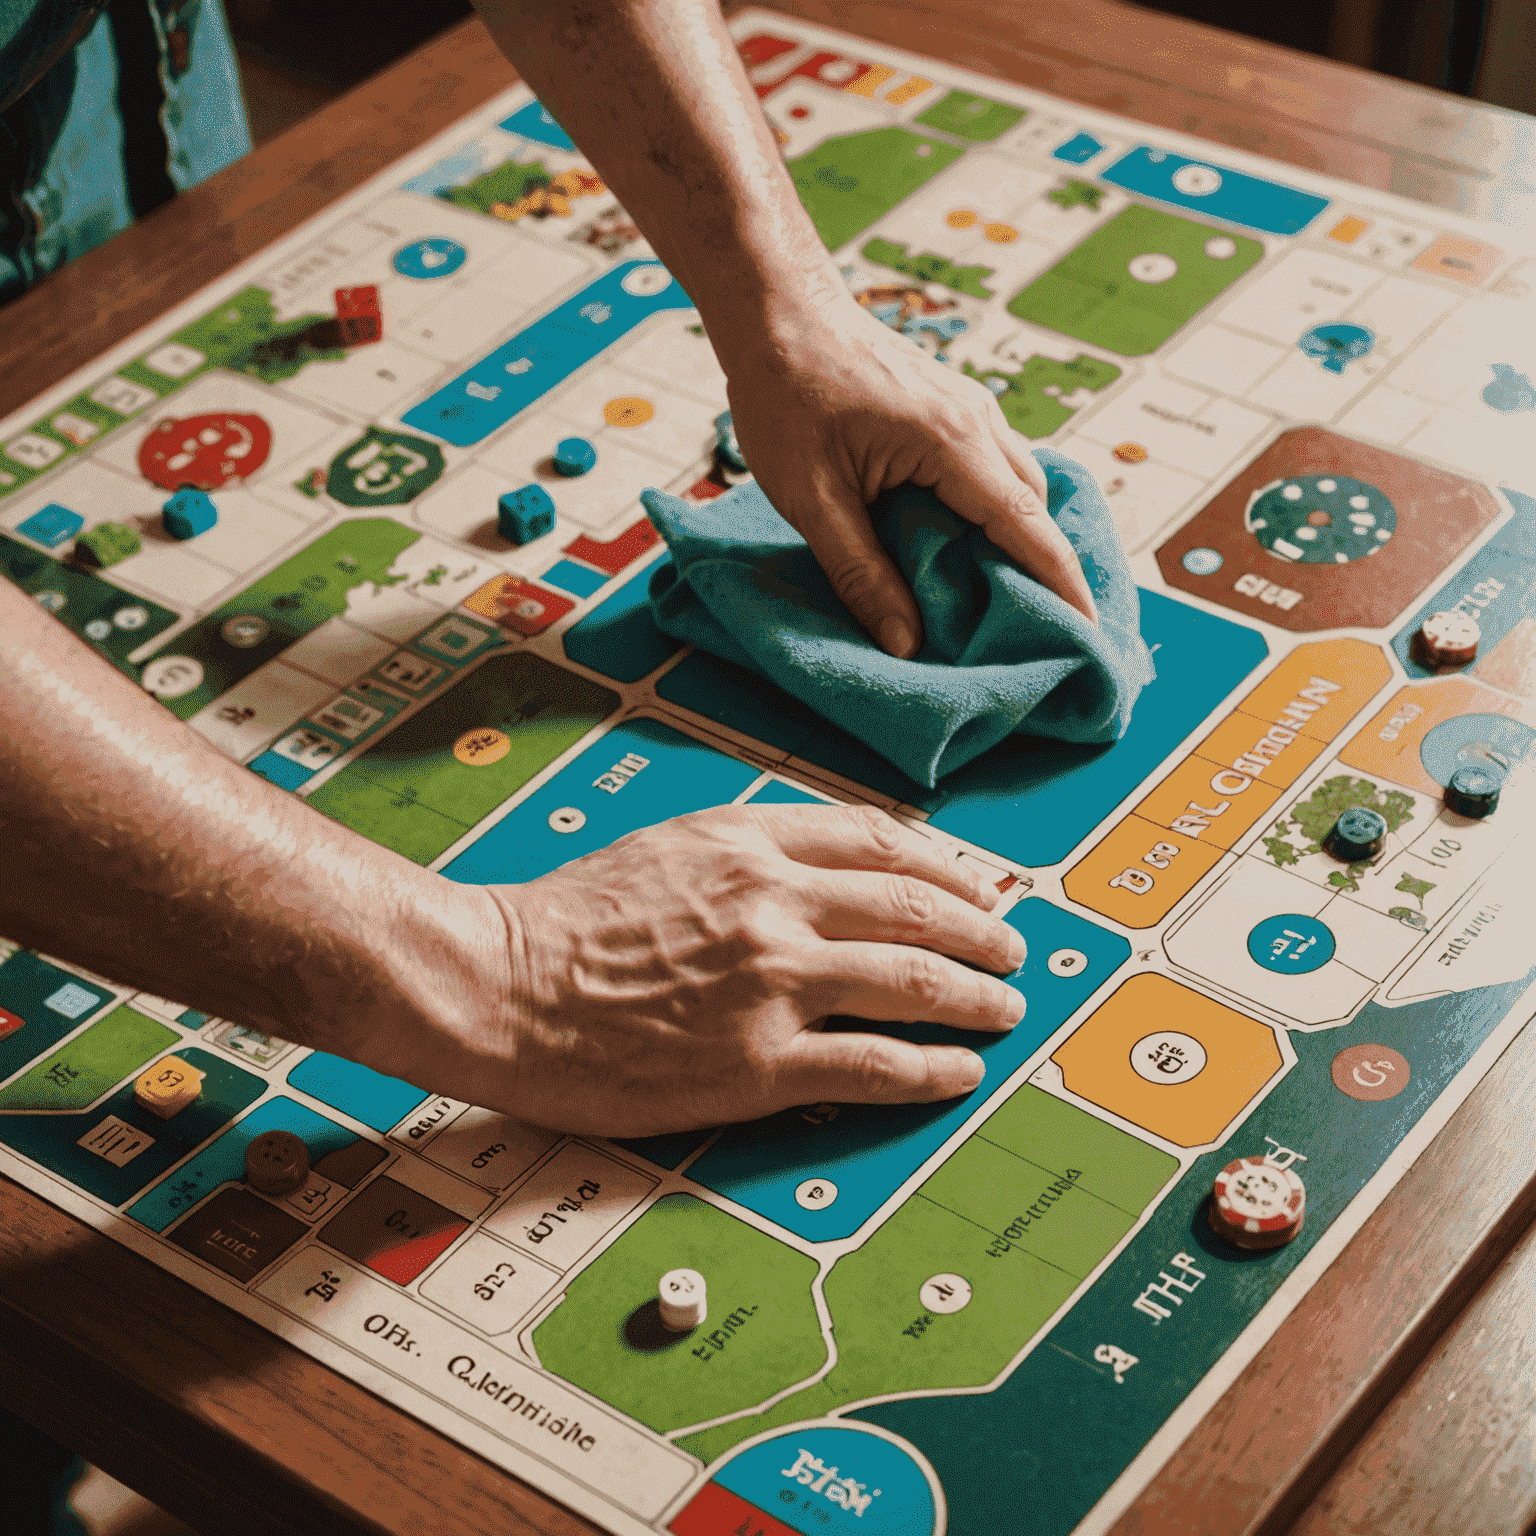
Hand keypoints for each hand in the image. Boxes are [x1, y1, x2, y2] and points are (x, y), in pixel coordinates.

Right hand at [447, 804, 1024, 1136]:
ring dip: (976, 998)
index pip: (881, 844)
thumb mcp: (668, 846)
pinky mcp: (755, 1064)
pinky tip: (957, 1072)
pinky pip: (874, 1065)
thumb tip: (829, 868)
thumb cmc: (569, 918)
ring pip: (914, 983)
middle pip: (916, 911)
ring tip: (1003, 1009)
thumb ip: (752, 849)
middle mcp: (772, 903)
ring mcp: (769, 983)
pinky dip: (931, 1070)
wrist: (500, 983)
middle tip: (1011, 952)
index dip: (946, 870)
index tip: (976, 890)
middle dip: (982, 933)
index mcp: (748, 842)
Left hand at [721, 293, 1097, 656]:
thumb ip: (860, 573)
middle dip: (1042, 571)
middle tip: (1029, 632)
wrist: (779, 313)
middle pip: (1033, 509)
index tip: (1086, 634)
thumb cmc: (786, 394)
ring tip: (996, 599)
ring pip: (1017, 486)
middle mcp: (977, 420)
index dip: (1060, 585)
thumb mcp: (811, 499)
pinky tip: (962, 544)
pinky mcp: (952, 408)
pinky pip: (993, 467)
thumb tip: (904, 642)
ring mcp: (969, 408)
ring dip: (1016, 540)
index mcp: (950, 441)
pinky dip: (993, 510)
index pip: (1027, 526)